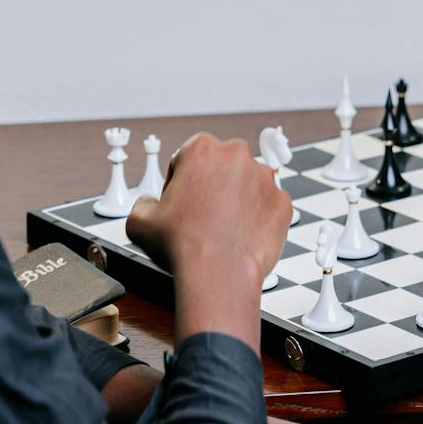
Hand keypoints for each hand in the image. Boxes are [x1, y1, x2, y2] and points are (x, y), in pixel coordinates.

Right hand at [125, 132, 290, 346]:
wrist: (218, 275)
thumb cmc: (182, 246)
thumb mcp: (140, 221)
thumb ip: (144, 202)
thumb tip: (151, 204)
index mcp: (202, 149)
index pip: (187, 158)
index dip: (180, 182)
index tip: (180, 201)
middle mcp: (237, 156)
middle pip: (221, 167)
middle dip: (212, 186)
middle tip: (201, 215)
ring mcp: (265, 179)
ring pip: (248, 184)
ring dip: (237, 200)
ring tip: (222, 229)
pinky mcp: (282, 203)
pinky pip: (267, 207)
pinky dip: (257, 218)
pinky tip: (241, 236)